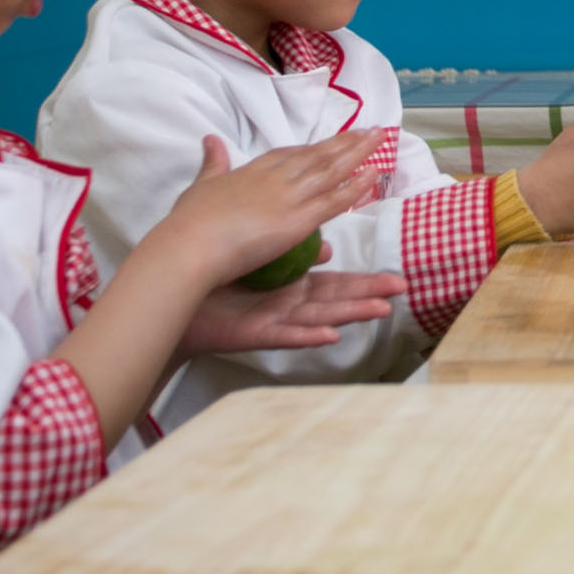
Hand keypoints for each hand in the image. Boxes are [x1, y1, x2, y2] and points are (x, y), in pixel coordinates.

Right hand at [149, 131, 383, 289]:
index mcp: (252, 170)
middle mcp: (275, 178)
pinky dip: (355, 187)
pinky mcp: (297, 221)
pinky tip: (374, 177)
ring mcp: (288, 197)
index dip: (313, 148)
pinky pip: (333, 202)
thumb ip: (212, 163)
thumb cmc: (190, 223)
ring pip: (331, 171)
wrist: (190, 246)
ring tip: (381, 140)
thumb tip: (210, 139)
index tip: (331, 141)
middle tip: (372, 130)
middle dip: (345, 142)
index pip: (289, 154)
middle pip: (317, 155)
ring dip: (358, 154)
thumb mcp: (201, 184)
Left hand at [180, 251, 407, 356]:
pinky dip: (308, 337)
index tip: (392, 273)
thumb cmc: (208, 278)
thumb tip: (317, 240)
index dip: (361, 279)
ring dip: (350, 314)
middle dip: (368, 294)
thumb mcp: (251, 249)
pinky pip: (286, 337)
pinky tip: (331, 336)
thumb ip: (280, 236)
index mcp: (287, 285)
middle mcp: (287, 304)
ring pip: (320, 317)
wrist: (172, 301)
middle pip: (335, 299)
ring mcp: (273, 320)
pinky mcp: (256, 335)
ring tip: (381, 310)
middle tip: (401, 290)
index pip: (331, 281)